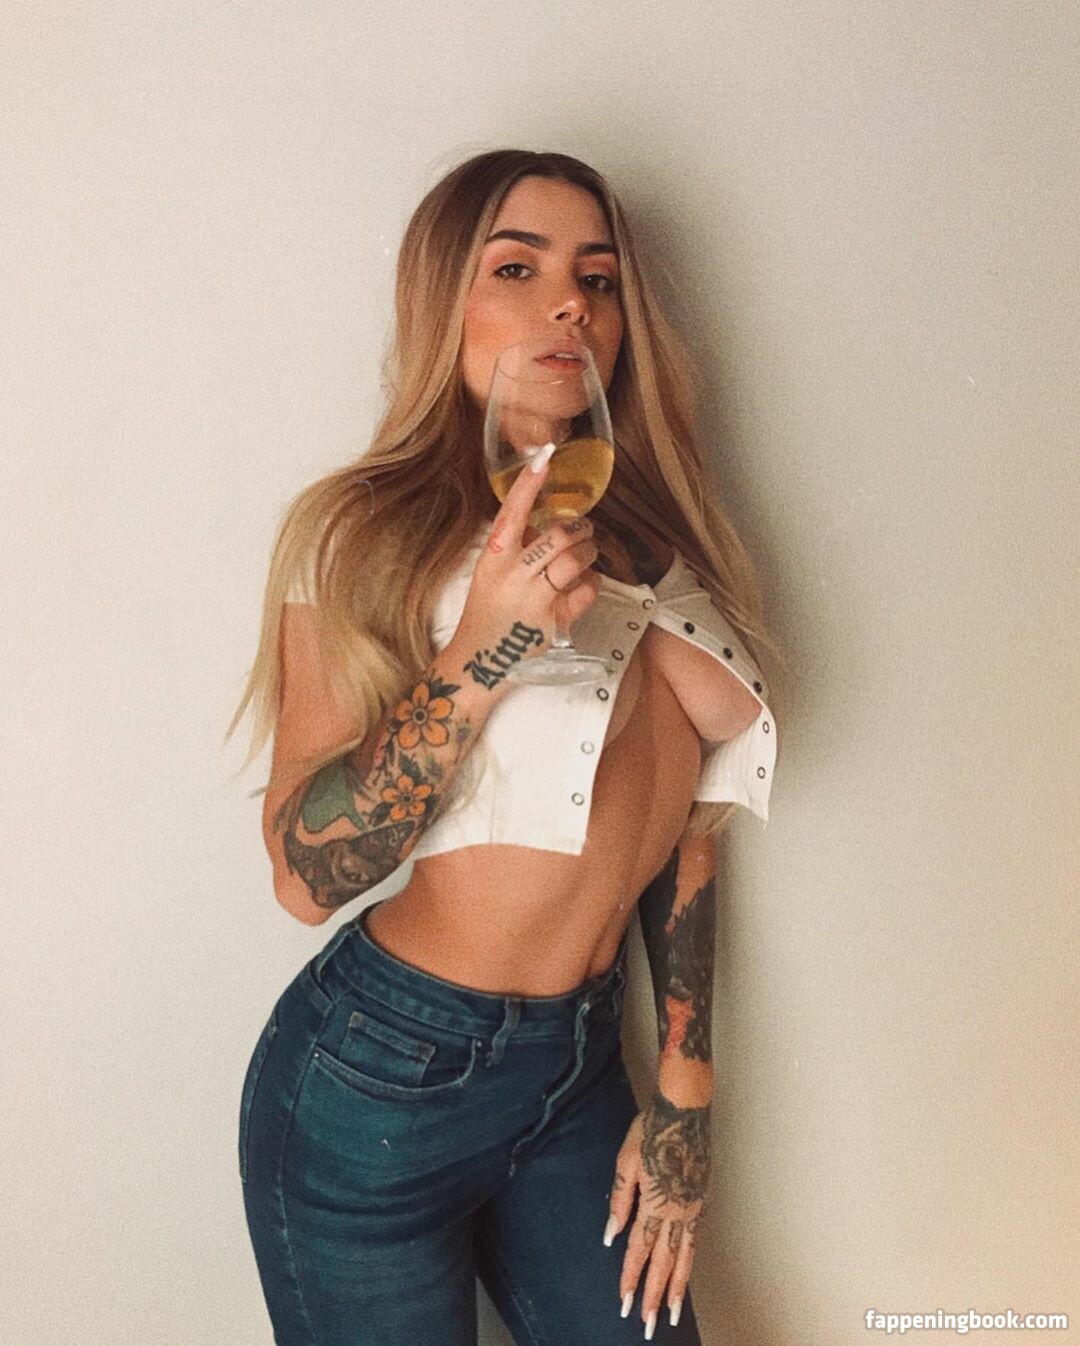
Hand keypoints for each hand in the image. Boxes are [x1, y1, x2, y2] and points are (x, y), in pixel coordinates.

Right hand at [451, 447, 599, 671]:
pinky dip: (592, 583)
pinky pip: (587, 590)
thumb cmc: (487, 615)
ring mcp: (535, 600)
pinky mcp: (555, 621)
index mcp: (494, 559)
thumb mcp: (491, 576)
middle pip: (559, 536)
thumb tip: (547, 519)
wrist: (480, 662)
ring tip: (586, 554)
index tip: (544, 458)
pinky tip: (584, 584)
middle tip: (584, 530)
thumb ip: (516, 548)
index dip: (529, 484)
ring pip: (577, 560)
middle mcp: (514, 576)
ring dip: (589, 552)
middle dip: (580, 529)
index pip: (513, 513)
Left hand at [605, 1091, 710, 1334]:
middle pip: (664, 1263)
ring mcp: (693, 1207)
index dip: (630, 1278)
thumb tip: (611, 1234)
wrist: (685, 1109)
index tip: (623, 1303)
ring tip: (674, 1313)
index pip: (639, 1250)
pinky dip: (690, 1262)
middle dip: (655, 1296)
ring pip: (685, 1257)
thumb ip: (620, 1201)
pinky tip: (686, 1272)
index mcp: (656, 1203)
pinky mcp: (702, 1199)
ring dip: (678, 1288)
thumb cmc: (650, 1130)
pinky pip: (696, 1239)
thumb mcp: (625, 1161)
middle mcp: (677, 1212)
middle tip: (648, 1325)